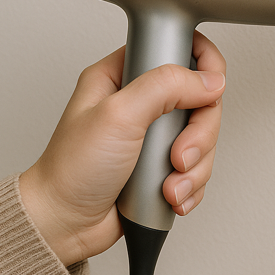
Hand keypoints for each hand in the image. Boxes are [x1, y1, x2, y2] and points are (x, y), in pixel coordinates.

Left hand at [19, 31, 226, 266]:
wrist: (64, 223)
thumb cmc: (72, 170)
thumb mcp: (118, 115)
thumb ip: (166, 87)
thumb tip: (210, 80)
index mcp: (124, 75)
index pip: (179, 50)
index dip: (203, 69)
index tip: (207, 93)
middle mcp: (142, 103)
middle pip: (202, 102)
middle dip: (198, 136)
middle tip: (178, 156)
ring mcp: (155, 136)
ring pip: (204, 140)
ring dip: (194, 168)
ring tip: (168, 184)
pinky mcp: (164, 165)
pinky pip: (199, 169)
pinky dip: (190, 186)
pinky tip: (170, 194)